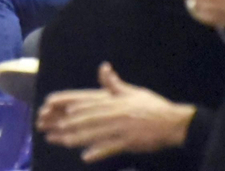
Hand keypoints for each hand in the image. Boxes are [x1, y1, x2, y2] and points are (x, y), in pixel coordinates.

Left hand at [36, 64, 192, 162]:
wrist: (174, 122)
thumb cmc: (152, 106)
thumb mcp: (132, 91)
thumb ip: (114, 83)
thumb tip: (103, 67)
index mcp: (113, 100)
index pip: (86, 99)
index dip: (68, 102)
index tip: (50, 105)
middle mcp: (115, 112)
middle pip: (86, 117)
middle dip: (66, 122)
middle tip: (50, 127)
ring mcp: (122, 127)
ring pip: (95, 132)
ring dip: (76, 137)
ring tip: (61, 140)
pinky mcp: (130, 141)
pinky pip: (111, 147)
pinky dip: (98, 151)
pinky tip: (85, 157)